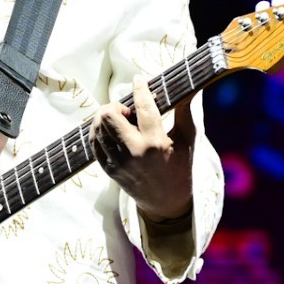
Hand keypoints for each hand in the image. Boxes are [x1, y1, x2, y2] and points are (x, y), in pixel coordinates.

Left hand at [90, 74, 195, 223]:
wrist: (166, 203)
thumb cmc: (180, 168)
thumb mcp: (188, 140)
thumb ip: (185, 112)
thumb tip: (189, 87)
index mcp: (156, 143)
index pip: (143, 107)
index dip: (140, 89)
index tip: (139, 80)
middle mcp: (134, 152)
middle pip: (108, 115)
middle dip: (116, 106)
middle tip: (127, 110)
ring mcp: (118, 162)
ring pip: (98, 127)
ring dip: (106, 117)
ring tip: (120, 120)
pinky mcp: (109, 169)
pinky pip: (94, 142)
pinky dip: (99, 131)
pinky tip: (111, 130)